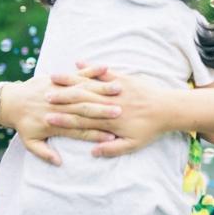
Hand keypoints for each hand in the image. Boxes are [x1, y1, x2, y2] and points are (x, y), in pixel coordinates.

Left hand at [0, 65, 120, 164]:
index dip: (97, 134)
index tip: (113, 137)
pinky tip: (105, 67)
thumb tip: (58, 162)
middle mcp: (59, 106)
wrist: (9, 101)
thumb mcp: (29, 142)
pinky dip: (91, 70)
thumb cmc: (22, 123)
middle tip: (121, 112)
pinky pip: (77, 74)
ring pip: (84, 89)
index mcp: (55, 124)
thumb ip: (44, 153)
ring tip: (118, 89)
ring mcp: (60, 91)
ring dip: (102, 89)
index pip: (80, 130)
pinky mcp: (59, 79)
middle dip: (104, 110)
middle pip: (86, 109)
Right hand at [44, 66, 170, 157]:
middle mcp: (111, 104)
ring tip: (53, 78)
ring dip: (70, 81)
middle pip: (81, 101)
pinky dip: (90, 68)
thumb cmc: (151, 129)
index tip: (48, 118)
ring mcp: (117, 90)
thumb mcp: (133, 144)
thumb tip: (93, 152)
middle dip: (61, 98)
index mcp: (111, 122)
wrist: (170, 109)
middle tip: (43, 97)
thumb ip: (112, 149)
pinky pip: (104, 72)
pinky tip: (77, 63)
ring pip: (89, 85)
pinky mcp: (124, 79)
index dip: (64, 120)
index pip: (83, 122)